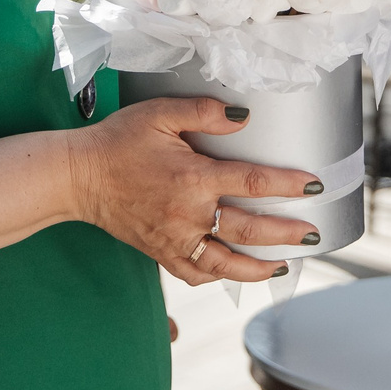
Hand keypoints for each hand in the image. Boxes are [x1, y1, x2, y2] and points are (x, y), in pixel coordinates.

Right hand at [68, 98, 321, 285]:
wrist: (77, 177)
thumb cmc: (117, 141)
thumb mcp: (160, 113)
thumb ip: (204, 112)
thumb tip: (244, 118)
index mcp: (193, 178)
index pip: (253, 183)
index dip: (288, 186)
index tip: (313, 186)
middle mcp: (188, 215)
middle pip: (249, 231)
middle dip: (287, 234)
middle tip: (314, 233)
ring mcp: (174, 240)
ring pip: (226, 263)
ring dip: (259, 267)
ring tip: (284, 265)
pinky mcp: (160, 253)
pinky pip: (196, 274)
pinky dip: (219, 276)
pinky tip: (234, 272)